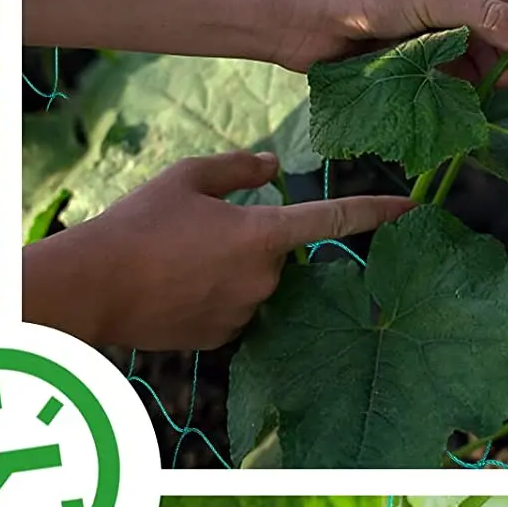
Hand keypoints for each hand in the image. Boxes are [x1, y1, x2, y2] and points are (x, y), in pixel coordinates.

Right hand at [22, 151, 413, 351]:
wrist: (94, 288)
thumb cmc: (137, 225)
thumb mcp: (185, 178)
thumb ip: (238, 168)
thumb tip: (272, 168)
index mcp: (263, 233)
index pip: (335, 218)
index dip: (376, 210)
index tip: (413, 208)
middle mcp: (264, 279)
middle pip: (276, 254)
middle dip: (250, 241)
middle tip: (196, 233)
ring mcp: (244, 314)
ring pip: (253, 285)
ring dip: (229, 272)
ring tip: (176, 262)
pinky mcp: (220, 338)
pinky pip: (231, 312)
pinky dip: (211, 299)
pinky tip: (174, 290)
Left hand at [282, 0, 507, 83]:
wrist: (292, 16)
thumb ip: (482, 16)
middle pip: (483, 10)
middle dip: (503, 39)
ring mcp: (412, 13)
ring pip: (461, 39)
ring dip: (480, 62)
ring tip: (496, 86)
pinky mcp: (395, 46)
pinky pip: (435, 60)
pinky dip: (452, 75)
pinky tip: (468, 92)